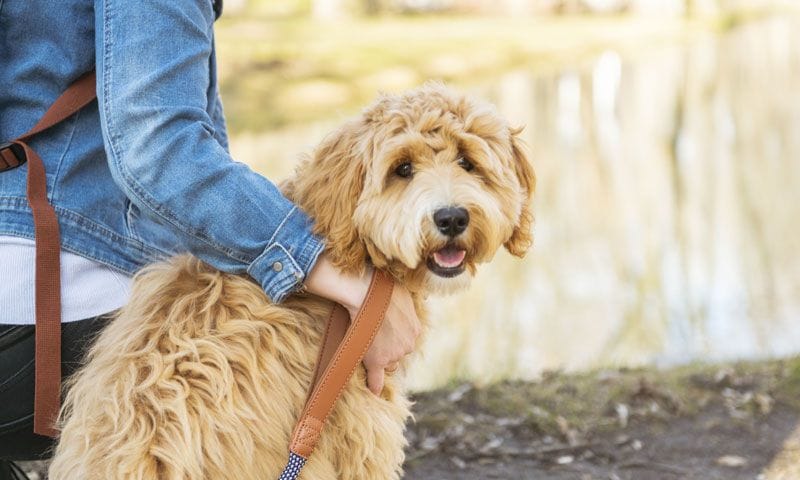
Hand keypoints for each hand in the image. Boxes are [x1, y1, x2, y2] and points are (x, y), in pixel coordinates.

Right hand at [304, 253, 421, 395]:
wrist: (368, 295)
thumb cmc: (384, 290)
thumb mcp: (405, 296)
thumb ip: (406, 308)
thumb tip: (404, 305)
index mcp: (415, 330)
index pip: (406, 342)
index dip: (395, 338)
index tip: (388, 336)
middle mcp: (408, 345)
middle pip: (398, 354)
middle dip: (389, 348)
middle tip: (375, 335)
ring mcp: (393, 355)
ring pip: (387, 363)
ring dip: (379, 356)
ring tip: (366, 339)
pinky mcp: (377, 361)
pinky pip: (376, 380)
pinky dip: (375, 386)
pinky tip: (373, 392)